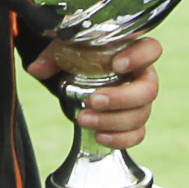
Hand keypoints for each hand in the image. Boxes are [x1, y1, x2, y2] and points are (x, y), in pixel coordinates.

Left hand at [26, 32, 162, 151]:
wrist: (80, 73)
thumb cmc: (80, 54)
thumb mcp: (66, 48)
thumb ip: (53, 56)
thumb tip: (36, 69)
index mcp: (132, 51)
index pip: (151, 49)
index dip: (139, 57)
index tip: (116, 65)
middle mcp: (142, 76)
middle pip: (149, 89)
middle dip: (121, 98)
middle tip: (93, 101)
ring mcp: (140, 101)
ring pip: (141, 115)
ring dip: (113, 121)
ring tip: (83, 119)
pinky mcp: (134, 121)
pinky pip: (137, 134)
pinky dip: (120, 139)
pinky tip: (99, 136)